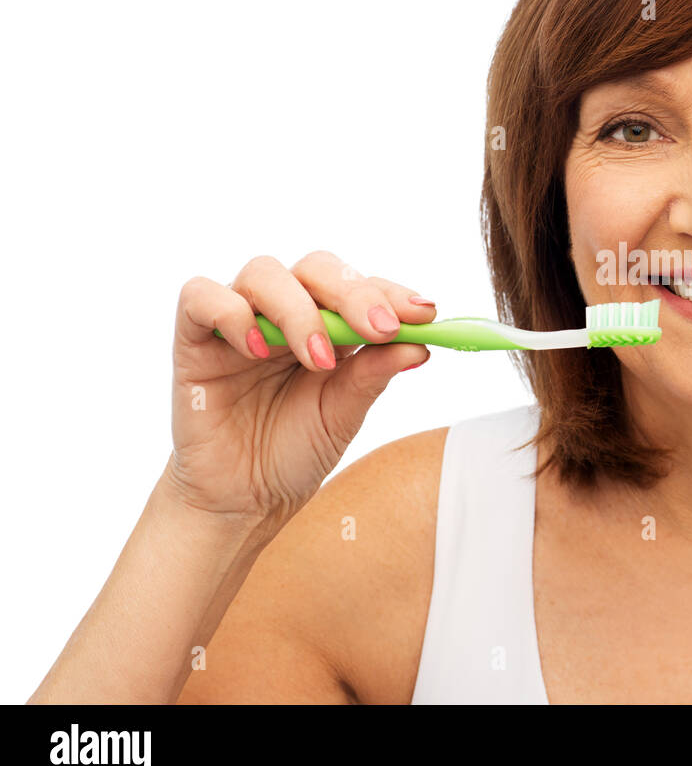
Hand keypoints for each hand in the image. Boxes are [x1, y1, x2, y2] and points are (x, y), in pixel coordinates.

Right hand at [165, 250, 435, 524]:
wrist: (243, 498)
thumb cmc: (294, 450)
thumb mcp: (345, 413)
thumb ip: (374, 374)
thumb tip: (421, 343)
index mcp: (328, 323)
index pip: (360, 285)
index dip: (391, 293)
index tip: (424, 313)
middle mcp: (285, 311)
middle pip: (317, 267)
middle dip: (354, 293)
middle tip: (380, 329)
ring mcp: (238, 320)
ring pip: (264, 273)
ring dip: (300, 311)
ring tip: (319, 359)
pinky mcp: (194, 338)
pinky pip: (201, 296)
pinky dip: (231, 312)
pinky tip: (257, 349)